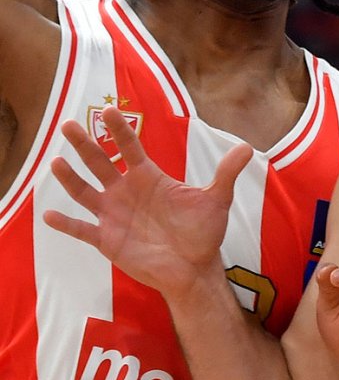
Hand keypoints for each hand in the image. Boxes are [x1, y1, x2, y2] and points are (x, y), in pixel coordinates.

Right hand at [44, 105, 252, 297]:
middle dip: (85, 144)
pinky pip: (82, 230)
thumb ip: (226, 173)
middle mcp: (126, 191)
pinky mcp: (107, 240)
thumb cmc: (203, 233)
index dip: (118, 130)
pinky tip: (48, 215)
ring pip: (85, 192)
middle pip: (100, 163)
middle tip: (68, 124)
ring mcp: (114, 215)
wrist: (194, 269)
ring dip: (69, 178)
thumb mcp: (217, 200)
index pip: (129, 148)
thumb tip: (248, 147)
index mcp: (148, 178)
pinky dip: (66, 224)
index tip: (108, 111)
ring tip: (57, 162)